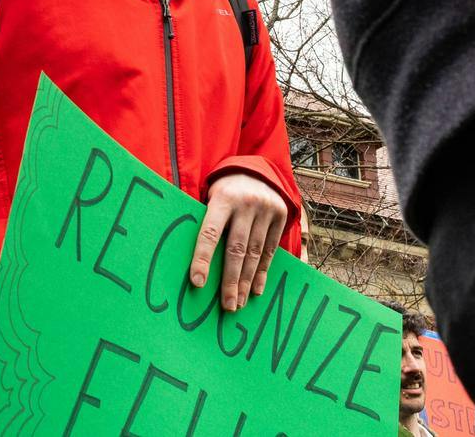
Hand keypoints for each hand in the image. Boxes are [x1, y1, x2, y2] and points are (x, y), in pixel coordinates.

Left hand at [189, 172, 288, 311]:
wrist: (256, 169)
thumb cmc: (225, 190)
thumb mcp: (211, 196)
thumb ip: (206, 222)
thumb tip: (194, 259)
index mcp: (222, 199)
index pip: (209, 233)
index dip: (202, 258)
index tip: (197, 283)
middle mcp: (246, 204)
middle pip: (237, 249)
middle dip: (230, 280)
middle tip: (227, 306)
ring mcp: (266, 209)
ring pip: (255, 253)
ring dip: (246, 281)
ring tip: (239, 302)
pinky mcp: (281, 215)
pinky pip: (271, 249)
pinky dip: (263, 272)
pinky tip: (256, 289)